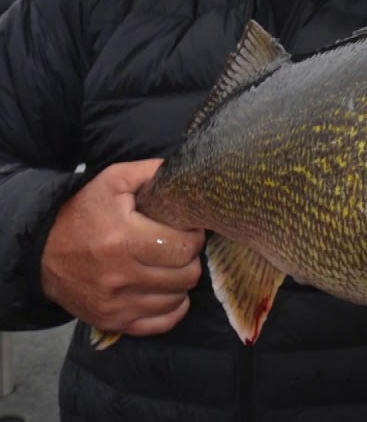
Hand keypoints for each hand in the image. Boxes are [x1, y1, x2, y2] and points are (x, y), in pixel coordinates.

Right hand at [41, 159, 204, 337]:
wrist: (41, 251)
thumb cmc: (83, 213)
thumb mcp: (113, 181)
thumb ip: (152, 172)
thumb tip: (188, 173)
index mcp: (122, 239)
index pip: (184, 247)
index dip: (195, 237)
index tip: (189, 230)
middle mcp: (119, 276)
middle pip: (185, 275)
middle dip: (190, 258)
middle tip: (181, 247)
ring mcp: (115, 303)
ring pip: (177, 299)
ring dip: (181, 282)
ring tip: (170, 265)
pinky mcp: (112, 321)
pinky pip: (161, 323)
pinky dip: (172, 308)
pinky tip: (166, 291)